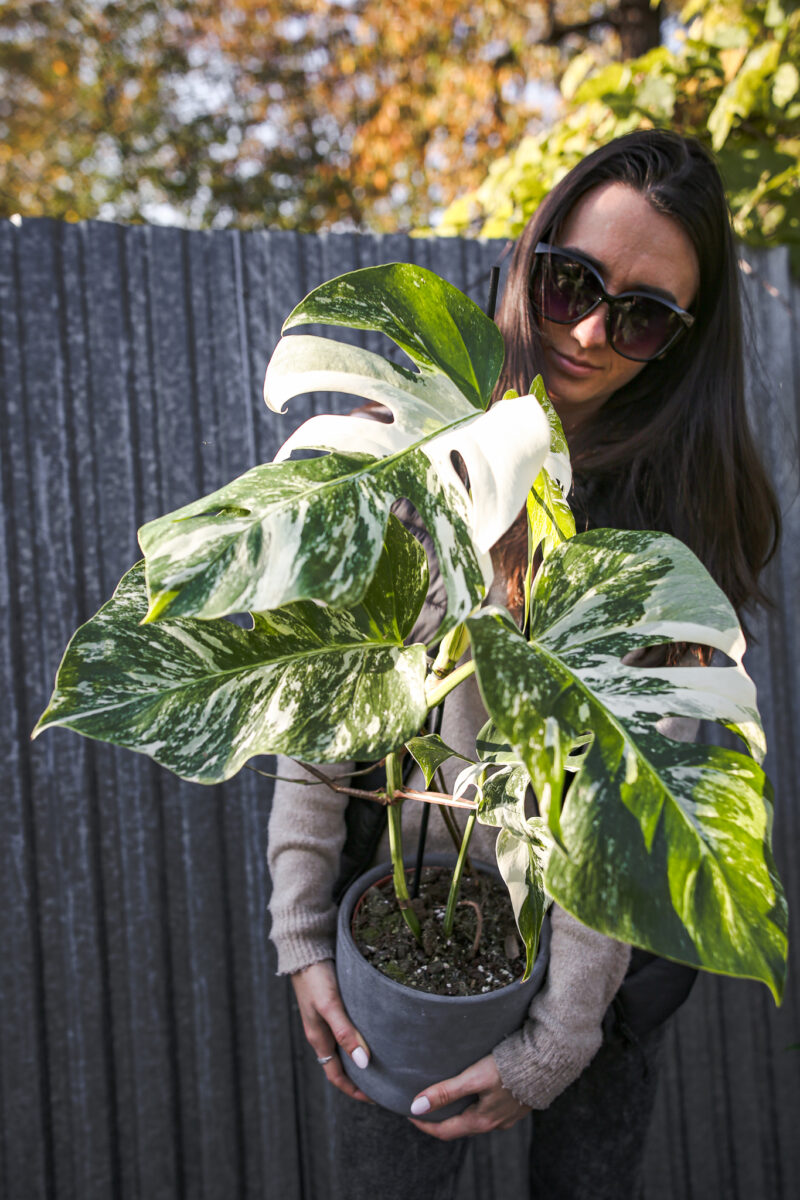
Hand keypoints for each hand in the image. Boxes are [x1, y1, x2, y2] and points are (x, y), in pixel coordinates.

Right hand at [291, 960, 371, 1101]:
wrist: (305, 949)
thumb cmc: (316, 977)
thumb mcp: (330, 1006)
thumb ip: (345, 1032)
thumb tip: (363, 1063)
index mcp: (319, 1038)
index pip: (336, 1076)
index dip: (354, 1091)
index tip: (376, 1099)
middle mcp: (322, 1032)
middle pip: (341, 1064)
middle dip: (360, 1077)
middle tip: (385, 1083)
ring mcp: (326, 1018)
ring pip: (344, 1047)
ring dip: (360, 1057)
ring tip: (385, 1061)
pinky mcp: (332, 1004)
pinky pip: (347, 1029)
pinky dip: (359, 1037)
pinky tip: (375, 1031)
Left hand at [408, 1054, 529, 1139]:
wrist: (548, 1061)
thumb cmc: (510, 1067)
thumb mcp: (474, 1077)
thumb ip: (446, 1092)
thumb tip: (416, 1106)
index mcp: (482, 1121)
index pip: (445, 1131)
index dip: (424, 1125)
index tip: (408, 1114)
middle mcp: (495, 1123)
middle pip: (460, 1126)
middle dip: (440, 1117)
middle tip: (423, 1104)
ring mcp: (507, 1115)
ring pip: (475, 1117)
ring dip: (458, 1110)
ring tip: (445, 1095)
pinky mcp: (516, 1103)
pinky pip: (489, 1108)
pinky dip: (474, 1103)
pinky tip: (474, 1089)